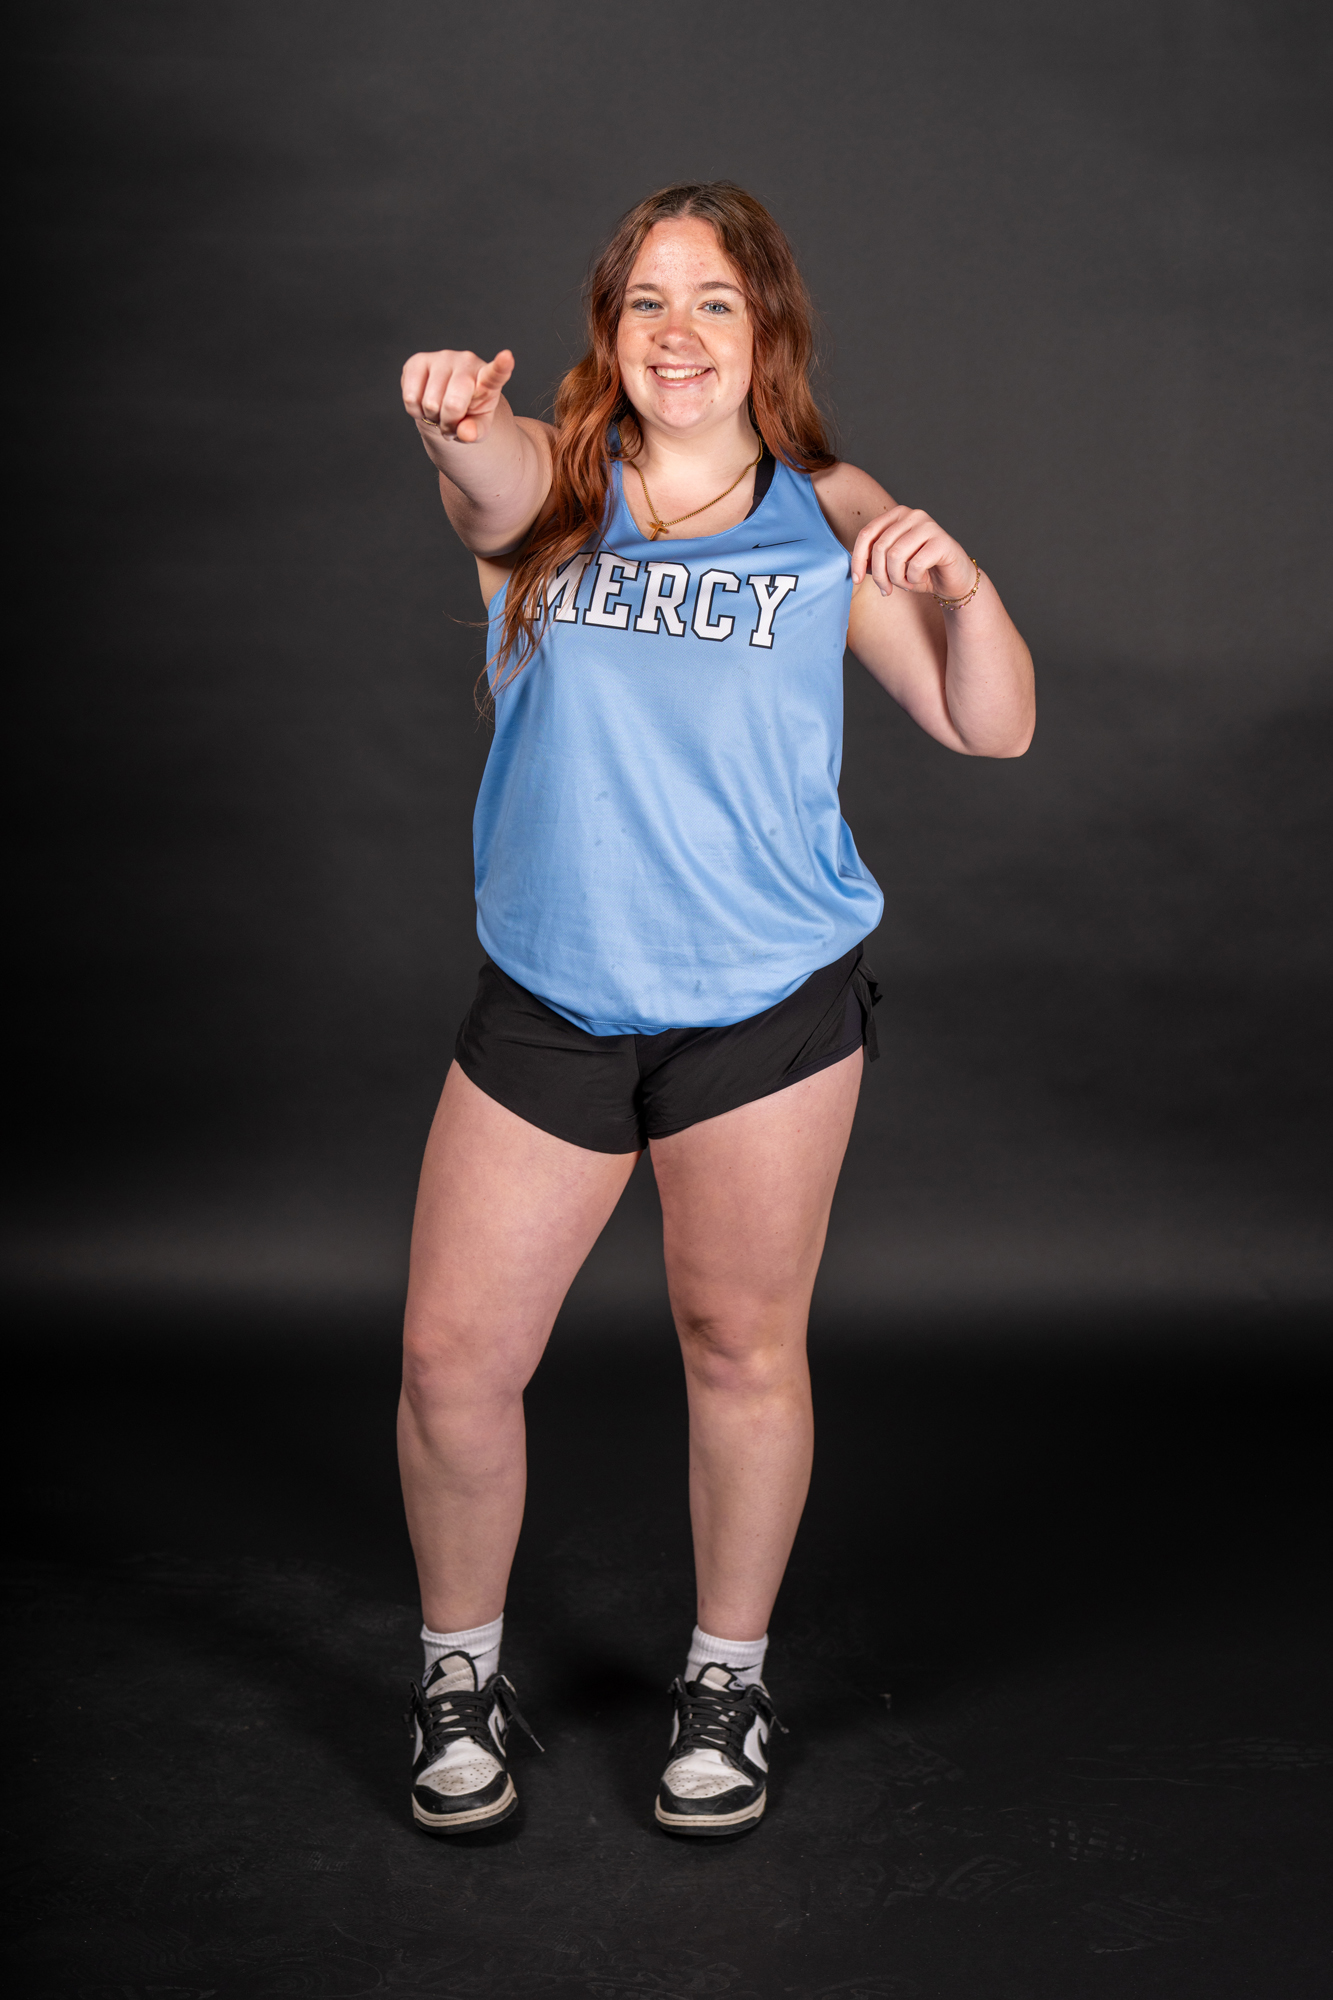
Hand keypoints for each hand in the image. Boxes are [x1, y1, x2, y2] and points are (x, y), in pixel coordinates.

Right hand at [401, 347, 515, 444]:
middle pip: (453, 404)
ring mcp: (441, 358)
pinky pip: (411, 398)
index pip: (495, 373)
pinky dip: (415, 411)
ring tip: (439, 411)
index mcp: (487, 378)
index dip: (501, 366)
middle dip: (449, 423)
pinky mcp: (417, 361)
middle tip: (451, 422)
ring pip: (430, 403)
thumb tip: (465, 433)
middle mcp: (466, 362)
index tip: (507, 357)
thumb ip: (476, 432)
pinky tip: (424, 403)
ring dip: (432, 417)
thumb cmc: (468, 414)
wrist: (446, 403)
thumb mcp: (479, 427)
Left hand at [850, 505, 972, 599]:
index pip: (866, 534)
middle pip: (879, 547)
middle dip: (879, 575)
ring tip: (906, 585)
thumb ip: (873, 559)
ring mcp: (928, 526)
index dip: (857, 559)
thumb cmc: (921, 571)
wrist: (954, 580)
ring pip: (895, 556)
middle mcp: (912, 515)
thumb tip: (849, 561)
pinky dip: (914, 580)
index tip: (856, 580)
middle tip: (886, 590)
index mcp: (897, 515)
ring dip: (897, 579)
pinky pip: (915, 565)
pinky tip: (920, 580)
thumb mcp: (891, 565)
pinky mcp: (942, 541)